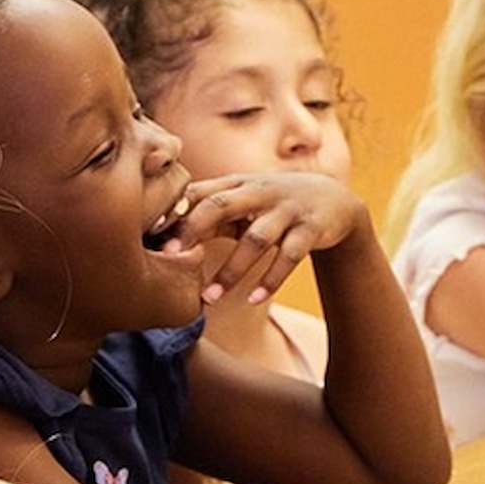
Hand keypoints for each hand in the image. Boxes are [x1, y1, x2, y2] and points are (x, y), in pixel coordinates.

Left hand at [164, 172, 367, 306]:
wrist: (334, 200)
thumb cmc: (274, 203)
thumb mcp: (244, 200)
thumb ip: (209, 210)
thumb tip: (164, 228)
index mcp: (238, 184)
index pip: (201, 192)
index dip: (175, 210)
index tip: (150, 234)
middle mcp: (260, 192)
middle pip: (222, 206)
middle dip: (194, 230)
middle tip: (170, 259)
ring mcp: (287, 210)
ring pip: (256, 239)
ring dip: (232, 270)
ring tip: (210, 299)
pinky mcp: (310, 229)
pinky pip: (290, 256)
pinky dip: (271, 279)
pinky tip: (254, 300)